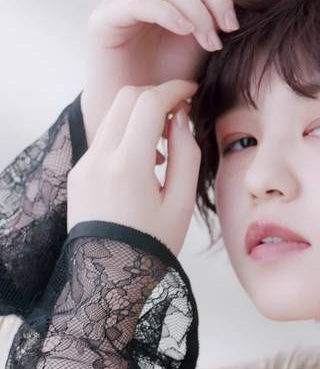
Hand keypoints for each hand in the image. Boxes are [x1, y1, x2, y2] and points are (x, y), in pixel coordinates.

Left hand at [67, 80, 200, 257]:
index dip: (175, 90)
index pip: (149, 103)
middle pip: (126, 98)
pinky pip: (104, 137)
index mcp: (128, 165)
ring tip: (166, 141)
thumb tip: (181, 119)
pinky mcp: (79, 172)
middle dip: (156, 95)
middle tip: (181, 110)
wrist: (107, 278)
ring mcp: (84, 164)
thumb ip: (187, 155)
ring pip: (112, 115)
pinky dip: (127, 133)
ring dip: (141, 113)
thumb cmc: (151, 244)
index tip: (192, 91)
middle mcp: (99, 158)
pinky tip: (147, 160)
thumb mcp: (182, 203)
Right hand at [81, 0, 240, 157]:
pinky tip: (186, 31)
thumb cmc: (171, 86)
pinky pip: (139, 2)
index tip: (235, 21)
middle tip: (228, 27)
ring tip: (208, 39)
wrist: (136, 120)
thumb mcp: (203, 47)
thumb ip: (217, 20)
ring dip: (195, 9)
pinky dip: (168, 12)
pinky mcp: (103, 21)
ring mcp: (119, 4)